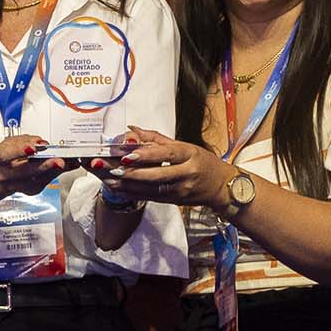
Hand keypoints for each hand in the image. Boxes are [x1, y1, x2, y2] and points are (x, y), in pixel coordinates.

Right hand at [0, 131, 63, 199]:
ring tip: (68, 162)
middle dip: (44, 166)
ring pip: (38, 180)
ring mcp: (18, 185)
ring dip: (55, 170)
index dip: (20, 151)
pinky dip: (56, 173)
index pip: (7, 154)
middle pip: (25, 171)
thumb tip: (41, 143)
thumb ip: (25, 141)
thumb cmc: (4, 157)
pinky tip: (65, 166)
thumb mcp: (9, 143)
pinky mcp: (30, 191)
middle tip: (59, 161)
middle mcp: (7, 175)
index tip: (33, 147)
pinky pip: (45, 182)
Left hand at [109, 128, 232, 208]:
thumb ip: (156, 139)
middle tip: (112, 169)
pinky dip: (133, 193)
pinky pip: (151, 197)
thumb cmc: (203, 163)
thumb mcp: (185, 146)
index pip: (167, 154)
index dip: (147, 155)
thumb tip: (132, 129)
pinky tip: (119, 188)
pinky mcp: (175, 201)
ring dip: (128, 185)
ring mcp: (181, 190)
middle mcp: (186, 174)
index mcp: (189, 155)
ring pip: (151, 189)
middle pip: (157, 175)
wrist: (221, 187)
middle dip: (132, 173)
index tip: (128, 155)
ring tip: (109, 179)